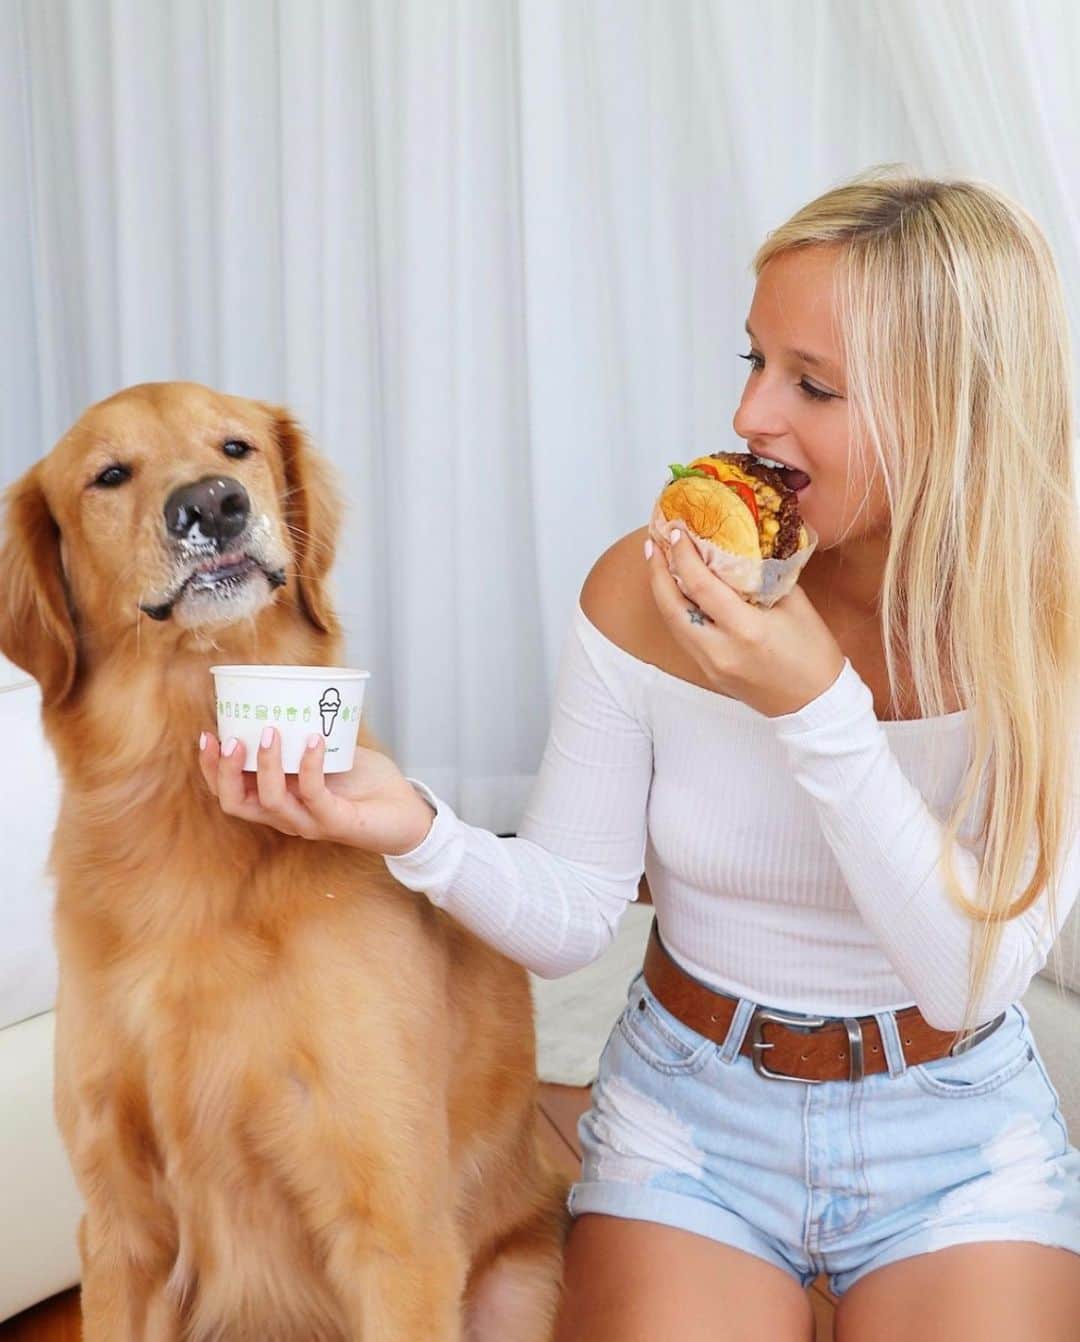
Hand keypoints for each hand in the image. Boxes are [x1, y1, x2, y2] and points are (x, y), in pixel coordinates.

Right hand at [198, 729, 436, 855]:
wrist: (408, 812)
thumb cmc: (369, 784)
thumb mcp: (330, 752)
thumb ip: (307, 733)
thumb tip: (291, 694)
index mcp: (279, 799)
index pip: (230, 792)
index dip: (210, 768)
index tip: (206, 734)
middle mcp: (287, 815)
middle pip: (235, 803)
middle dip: (223, 771)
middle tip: (228, 739)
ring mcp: (309, 822)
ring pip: (269, 801)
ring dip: (265, 764)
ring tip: (271, 731)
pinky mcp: (336, 822)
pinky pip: (314, 794)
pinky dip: (309, 764)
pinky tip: (313, 739)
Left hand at [646, 531, 845, 717]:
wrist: (816, 705)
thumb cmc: (813, 654)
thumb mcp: (797, 606)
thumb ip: (766, 576)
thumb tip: (742, 549)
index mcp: (746, 630)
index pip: (701, 586)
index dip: (683, 556)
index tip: (676, 531)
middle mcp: (721, 649)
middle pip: (672, 607)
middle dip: (658, 571)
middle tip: (653, 542)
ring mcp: (710, 664)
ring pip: (672, 623)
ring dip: (661, 590)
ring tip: (658, 561)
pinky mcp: (708, 673)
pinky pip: (683, 636)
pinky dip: (675, 610)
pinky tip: (676, 591)